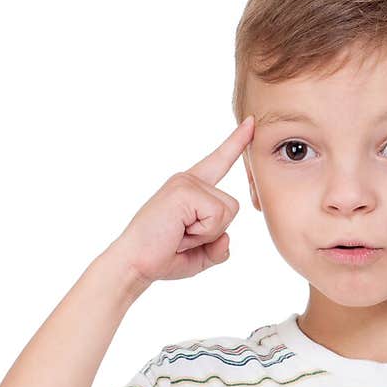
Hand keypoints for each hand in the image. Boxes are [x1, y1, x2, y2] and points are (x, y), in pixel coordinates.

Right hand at [109, 115, 255, 285]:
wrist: (135, 263)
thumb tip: (226, 238)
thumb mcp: (201, 255)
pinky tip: (179, 232)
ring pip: (228, 211)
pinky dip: (202, 233)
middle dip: (214, 232)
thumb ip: (220, 247)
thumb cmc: (163, 256)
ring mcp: (186, 182)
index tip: (251, 123)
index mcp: (191, 188)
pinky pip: (217, 216)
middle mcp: (188, 180)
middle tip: (182, 237)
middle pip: (233, 206)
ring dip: (207, 233)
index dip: (236, 143)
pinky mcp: (184, 190)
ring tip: (180, 234)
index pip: (219, 162)